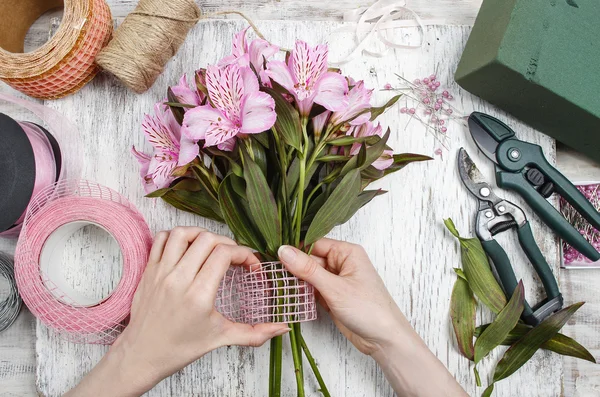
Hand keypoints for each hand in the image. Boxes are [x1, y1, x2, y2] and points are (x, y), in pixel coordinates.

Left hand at [67, 227, 289, 396]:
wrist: (143, 355)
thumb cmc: (180, 347)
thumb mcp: (221, 338)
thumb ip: (255, 333)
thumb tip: (282, 329)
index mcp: (198, 295)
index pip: (224, 254)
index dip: (244, 254)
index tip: (251, 266)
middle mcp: (178, 279)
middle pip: (207, 240)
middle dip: (228, 244)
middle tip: (235, 258)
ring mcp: (161, 272)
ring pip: (183, 233)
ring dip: (202, 235)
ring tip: (212, 247)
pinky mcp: (149, 270)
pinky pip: (161, 239)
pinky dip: (177, 237)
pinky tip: (188, 248)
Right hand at [278, 238, 467, 396]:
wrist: (384, 340)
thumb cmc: (369, 309)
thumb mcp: (334, 288)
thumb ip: (308, 269)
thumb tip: (284, 251)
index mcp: (347, 252)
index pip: (314, 244)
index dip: (295, 249)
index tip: (274, 255)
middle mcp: (342, 263)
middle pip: (310, 260)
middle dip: (293, 268)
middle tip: (270, 274)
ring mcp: (336, 281)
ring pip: (309, 276)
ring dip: (296, 282)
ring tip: (276, 285)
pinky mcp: (332, 296)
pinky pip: (312, 290)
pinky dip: (302, 294)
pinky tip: (289, 296)